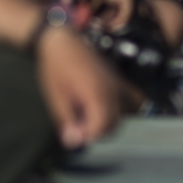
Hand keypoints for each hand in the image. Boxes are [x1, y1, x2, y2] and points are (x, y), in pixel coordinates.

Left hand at [33, 25, 121, 148]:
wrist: (63, 41)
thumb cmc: (56, 67)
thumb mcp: (56, 97)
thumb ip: (68, 121)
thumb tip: (75, 142)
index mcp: (97, 94)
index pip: (102, 127)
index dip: (88, 136)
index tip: (74, 136)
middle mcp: (113, 89)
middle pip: (114, 124)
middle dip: (97, 131)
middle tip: (78, 128)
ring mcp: (118, 83)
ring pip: (122, 114)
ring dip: (106, 122)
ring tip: (86, 118)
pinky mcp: (118, 79)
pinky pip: (126, 101)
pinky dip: (115, 110)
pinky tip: (97, 108)